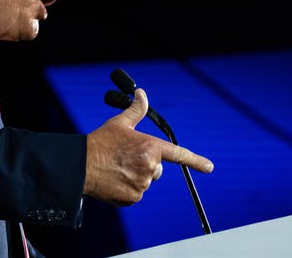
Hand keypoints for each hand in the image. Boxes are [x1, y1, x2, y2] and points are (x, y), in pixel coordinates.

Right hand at [83, 88, 213, 205]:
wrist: (81, 165)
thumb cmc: (101, 142)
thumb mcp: (119, 123)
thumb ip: (135, 110)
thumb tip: (141, 93)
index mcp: (151, 147)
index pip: (179, 154)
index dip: (197, 161)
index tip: (210, 167)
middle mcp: (150, 167)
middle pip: (156, 168)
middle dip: (144, 164)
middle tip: (124, 158)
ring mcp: (142, 185)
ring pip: (145, 181)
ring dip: (134, 176)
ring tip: (116, 168)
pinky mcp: (133, 198)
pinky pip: (135, 193)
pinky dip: (126, 188)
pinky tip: (113, 179)